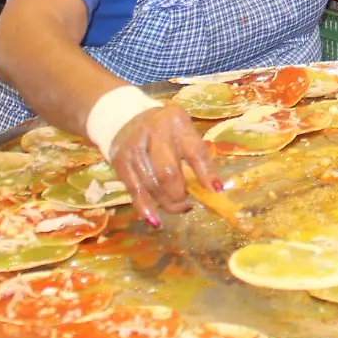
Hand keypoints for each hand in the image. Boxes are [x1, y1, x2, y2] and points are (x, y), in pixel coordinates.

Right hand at [107, 103, 220, 225]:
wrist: (124, 117)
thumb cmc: (164, 130)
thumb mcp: (183, 131)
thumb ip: (196, 155)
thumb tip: (212, 189)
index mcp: (177, 121)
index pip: (195, 151)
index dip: (206, 173)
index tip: (216, 191)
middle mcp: (154, 132)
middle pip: (169, 172)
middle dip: (180, 193)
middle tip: (187, 200)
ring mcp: (134, 148)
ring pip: (152, 185)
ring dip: (167, 203)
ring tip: (178, 207)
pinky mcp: (120, 162)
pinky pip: (134, 190)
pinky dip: (146, 208)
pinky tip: (155, 221)